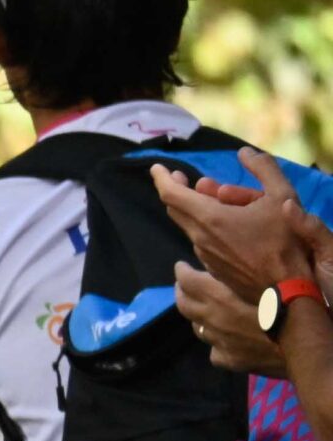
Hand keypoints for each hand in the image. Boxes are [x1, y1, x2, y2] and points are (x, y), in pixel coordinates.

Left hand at [152, 150, 323, 302]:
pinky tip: (223, 222)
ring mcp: (204, 254)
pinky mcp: (212, 267)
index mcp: (210, 218)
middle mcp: (200, 237)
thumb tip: (244, 153)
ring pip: (189, 225)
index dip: (161, 178)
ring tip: (212, 196)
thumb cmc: (285, 240)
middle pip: (175, 209)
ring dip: (194, 208)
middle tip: (181, 177)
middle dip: (175, 189)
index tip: (156, 168)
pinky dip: (204, 225)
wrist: (285, 287)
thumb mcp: (282, 196)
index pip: (171, 194)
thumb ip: (264, 168)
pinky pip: (200, 240)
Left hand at [173, 263, 285, 375]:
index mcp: (220, 296)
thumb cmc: (295, 300)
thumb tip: (234, 259)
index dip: (182, 272)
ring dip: (198, 316)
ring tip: (203, 309)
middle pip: (185, 305)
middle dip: (182, 293)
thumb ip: (245, 268)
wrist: (307, 342)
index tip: (181, 267)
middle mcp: (213, 319)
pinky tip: (223, 339)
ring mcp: (220, 342)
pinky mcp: (231, 360)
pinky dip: (217, 342)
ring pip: (198, 327)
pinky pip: (215, 350)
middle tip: (183, 285)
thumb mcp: (269, 275)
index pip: (188, 281)